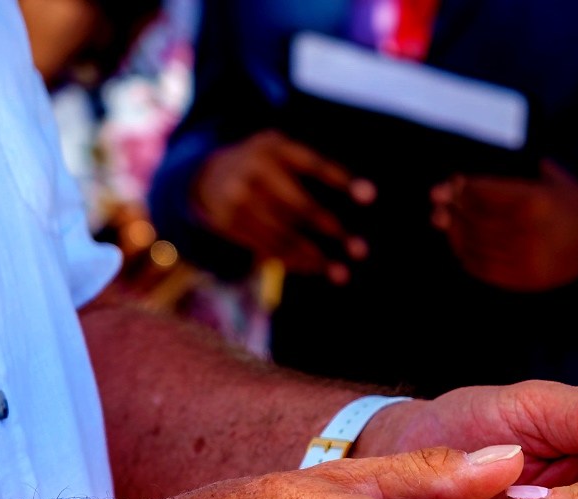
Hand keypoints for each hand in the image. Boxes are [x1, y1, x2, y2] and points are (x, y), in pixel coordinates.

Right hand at [191, 130, 374, 283]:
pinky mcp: (228, 222)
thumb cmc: (266, 166)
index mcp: (274, 146)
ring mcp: (238, 197)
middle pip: (300, 206)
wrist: (207, 174)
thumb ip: (314, 169)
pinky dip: (294, 261)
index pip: (313, 164)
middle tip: (361, 251)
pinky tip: (315, 268)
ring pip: (284, 234)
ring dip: (316, 256)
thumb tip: (367, 195)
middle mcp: (254, 169)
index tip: (370, 196)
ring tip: (342, 273)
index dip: (341, 179)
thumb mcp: (282, 152)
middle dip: (333, 230)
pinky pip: (267, 246)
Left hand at [430, 160, 577, 290]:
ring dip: (455, 233)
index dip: (463, 188)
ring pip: (477, 245)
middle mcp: (529, 230)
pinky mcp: (525, 278)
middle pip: (476, 219)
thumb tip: (477, 170)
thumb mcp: (554, 180)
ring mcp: (526, 257)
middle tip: (438, 202)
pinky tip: (460, 249)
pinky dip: (467, 258)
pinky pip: (486, 269)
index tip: (451, 183)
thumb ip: (521, 173)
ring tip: (445, 223)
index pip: (485, 193)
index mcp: (536, 201)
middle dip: (454, 209)